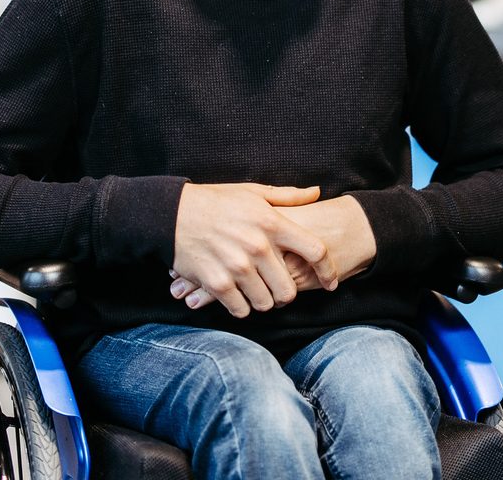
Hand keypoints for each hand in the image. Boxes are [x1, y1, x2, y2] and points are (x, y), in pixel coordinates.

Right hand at [170, 183, 338, 317]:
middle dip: (286, 292)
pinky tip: (236, 295)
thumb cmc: (215, 202)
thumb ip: (287, 196)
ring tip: (255, 290)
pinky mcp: (218, 284)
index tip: (331, 281)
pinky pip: (242, 310)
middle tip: (278, 288)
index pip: (315, 251)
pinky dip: (241, 306)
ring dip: (263, 301)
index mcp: (272, 222)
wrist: (170, 215)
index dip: (329, 270)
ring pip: (267, 304)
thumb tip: (317, 193)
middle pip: (290, 289)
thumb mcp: (252, 192)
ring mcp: (237, 268)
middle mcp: (258, 247)